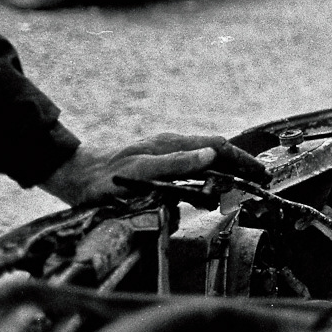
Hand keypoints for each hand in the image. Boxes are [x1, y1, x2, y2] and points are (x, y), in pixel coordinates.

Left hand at [41, 133, 268, 206]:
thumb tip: (212, 155)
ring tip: (241, 184)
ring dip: (225, 171)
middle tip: (259, 181)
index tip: (260, 172)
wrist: (71, 173)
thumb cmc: (101, 176)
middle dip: (240, 165)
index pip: (218, 146)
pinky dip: (207, 176)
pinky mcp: (155, 165)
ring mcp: (163, 154)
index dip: (242, 159)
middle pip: (215, 152)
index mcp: (172, 144)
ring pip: (204, 160)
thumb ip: (175, 163)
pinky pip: (190, 168)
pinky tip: (206, 187)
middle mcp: (171, 146)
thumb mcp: (139, 171)